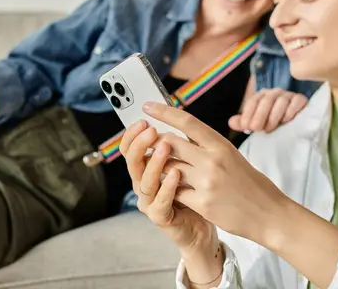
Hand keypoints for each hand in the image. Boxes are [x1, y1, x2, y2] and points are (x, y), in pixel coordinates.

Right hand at [119, 121, 215, 253]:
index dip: (133, 133)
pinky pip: (159, 202)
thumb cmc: (198, 191)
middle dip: (140, 143)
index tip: (144, 116)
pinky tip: (176, 174)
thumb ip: (179, 143)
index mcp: (147, 167)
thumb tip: (173, 113)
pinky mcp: (161, 217)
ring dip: (154, 162)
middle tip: (151, 129)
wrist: (207, 224)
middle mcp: (144, 183)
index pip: (130, 147)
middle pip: (132, 161)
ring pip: (144, 181)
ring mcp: (150, 201)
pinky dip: (167, 187)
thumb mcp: (190, 162)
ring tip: (165, 147)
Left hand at [140, 102, 289, 246]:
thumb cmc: (250, 184)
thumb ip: (207, 146)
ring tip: (157, 168)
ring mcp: (207, 182)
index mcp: (220, 145)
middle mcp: (212, 160)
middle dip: (154, 143)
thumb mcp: (231, 156)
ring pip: (168, 167)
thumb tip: (181, 134)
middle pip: (170, 143)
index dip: (164, 112)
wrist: (269, 214)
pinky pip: (174, 191)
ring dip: (159, 167)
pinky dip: (169, 189)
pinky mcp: (203, 203)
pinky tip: (170, 190)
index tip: (148, 106)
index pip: (187, 122)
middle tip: (146, 144)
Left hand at [229, 88, 307, 132]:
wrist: (294, 127)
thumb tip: (231, 122)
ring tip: (269, 129)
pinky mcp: (301, 100)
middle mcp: (275, 93)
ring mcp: (289, 95)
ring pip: (281, 101)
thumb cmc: (272, 124)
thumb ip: (244, 122)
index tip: (246, 126)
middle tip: (256, 129)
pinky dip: (290, 111)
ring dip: (273, 116)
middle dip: (259, 115)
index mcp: (262, 96)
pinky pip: (296, 102)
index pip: (253, 101)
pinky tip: (285, 121)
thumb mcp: (257, 124)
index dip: (248, 113)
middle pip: (266, 100)